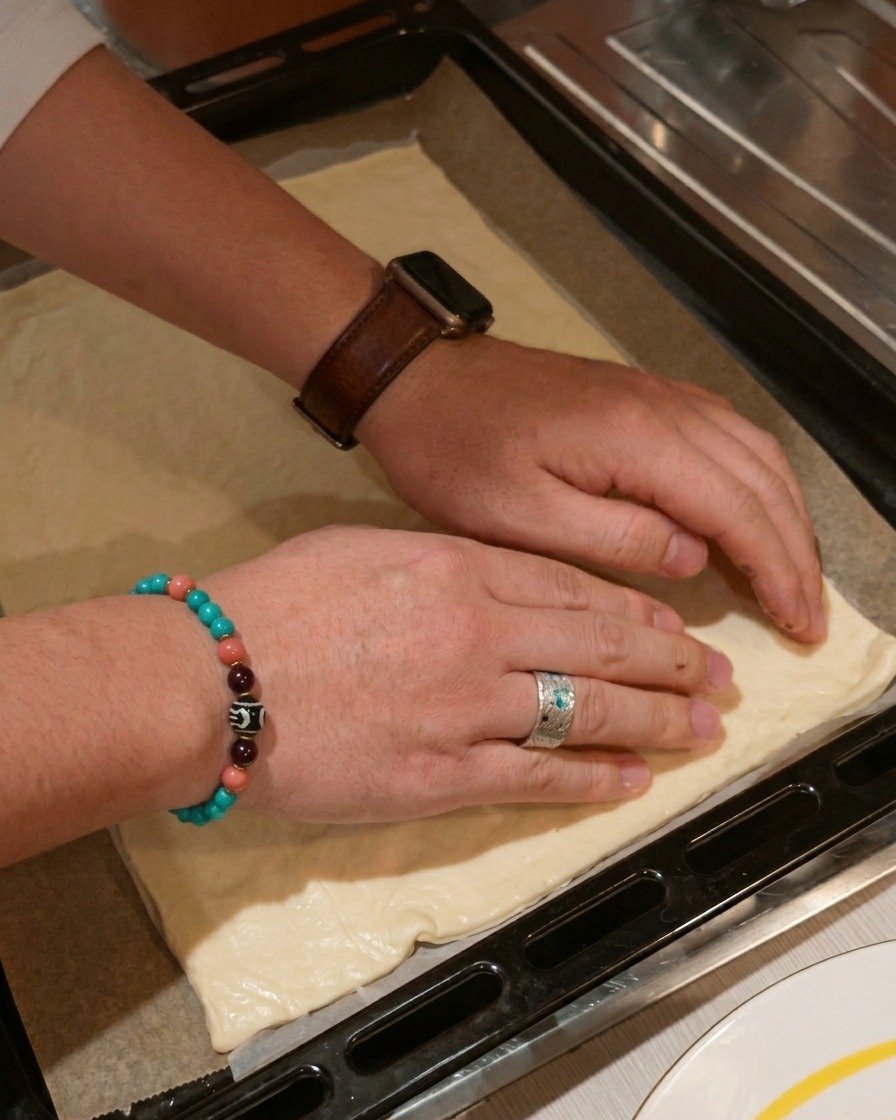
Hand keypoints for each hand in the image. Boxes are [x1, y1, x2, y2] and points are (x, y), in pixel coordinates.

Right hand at [204, 526, 731, 821]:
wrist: (211, 676)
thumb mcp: (364, 547)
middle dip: (672, 664)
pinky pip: (538, 778)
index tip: (674, 625)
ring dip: (654, 722)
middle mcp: (479, 633)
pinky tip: (633, 780)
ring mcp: (467, 706)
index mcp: (458, 567)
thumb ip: (441, 560)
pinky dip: (593, 780)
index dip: (637, 612)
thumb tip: (492, 576)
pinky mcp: (442, 775)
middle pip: (602, 647)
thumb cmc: (273, 603)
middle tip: (717, 678)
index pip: (575, 589)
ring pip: (588, 713)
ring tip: (700, 731)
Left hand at [357, 336, 824, 643]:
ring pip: (754, 452)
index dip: (778, 571)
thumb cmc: (456, 451)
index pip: (739, 510)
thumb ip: (615, 539)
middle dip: (796, 551)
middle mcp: (665, 407)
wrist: (420, 379)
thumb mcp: (522, 516)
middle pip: (762, 479)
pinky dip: (755, 481)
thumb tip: (695, 558)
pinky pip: (726, 436)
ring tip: (792, 576)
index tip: (800, 626)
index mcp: (640, 439)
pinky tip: (751, 513)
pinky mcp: (642, 395)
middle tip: (809, 615)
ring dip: (784, 515)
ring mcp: (658, 394)